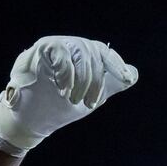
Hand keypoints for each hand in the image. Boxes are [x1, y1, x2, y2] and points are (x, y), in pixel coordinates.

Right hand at [0, 36, 137, 151]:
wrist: (32, 120)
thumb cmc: (60, 107)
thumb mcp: (90, 97)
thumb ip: (110, 84)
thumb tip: (134, 74)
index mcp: (84, 56)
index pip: (104, 53)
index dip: (116, 65)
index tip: (126, 79)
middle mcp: (71, 46)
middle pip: (93, 52)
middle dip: (95, 81)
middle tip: (90, 103)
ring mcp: (55, 45)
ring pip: (79, 51)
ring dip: (81, 78)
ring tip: (73, 99)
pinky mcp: (40, 49)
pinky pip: (59, 50)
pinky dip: (66, 72)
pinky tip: (64, 89)